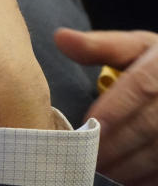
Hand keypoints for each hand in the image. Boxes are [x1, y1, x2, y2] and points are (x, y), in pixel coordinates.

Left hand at [55, 28, 157, 184]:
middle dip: (115, 144)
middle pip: (149, 124)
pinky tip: (125, 182)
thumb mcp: (135, 47)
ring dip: (130, 166)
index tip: (89, 126)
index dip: (115, 108)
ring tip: (99, 173)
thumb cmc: (156, 62)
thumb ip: (100, 46)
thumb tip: (60, 37)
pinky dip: (148, 177)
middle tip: (85, 159)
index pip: (140, 87)